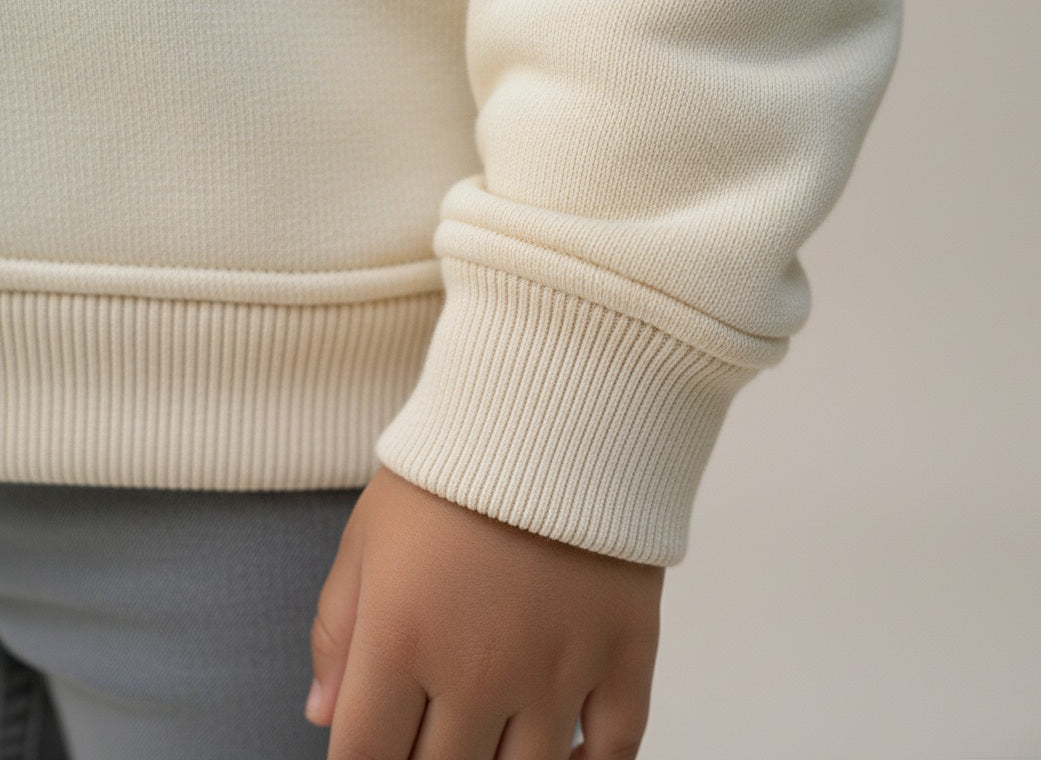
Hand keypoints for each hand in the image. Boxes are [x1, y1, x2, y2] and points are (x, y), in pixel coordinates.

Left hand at [305, 465, 664, 758]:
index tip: (371, 757)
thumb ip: (338, 630)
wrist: (559, 408)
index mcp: (402, 640)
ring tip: (489, 744)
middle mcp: (480, 670)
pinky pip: (613, 750)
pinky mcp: (624, 653)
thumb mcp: (369, 535)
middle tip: (431, 738)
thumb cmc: (456, 467)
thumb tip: (324, 713)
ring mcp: (558, 669)